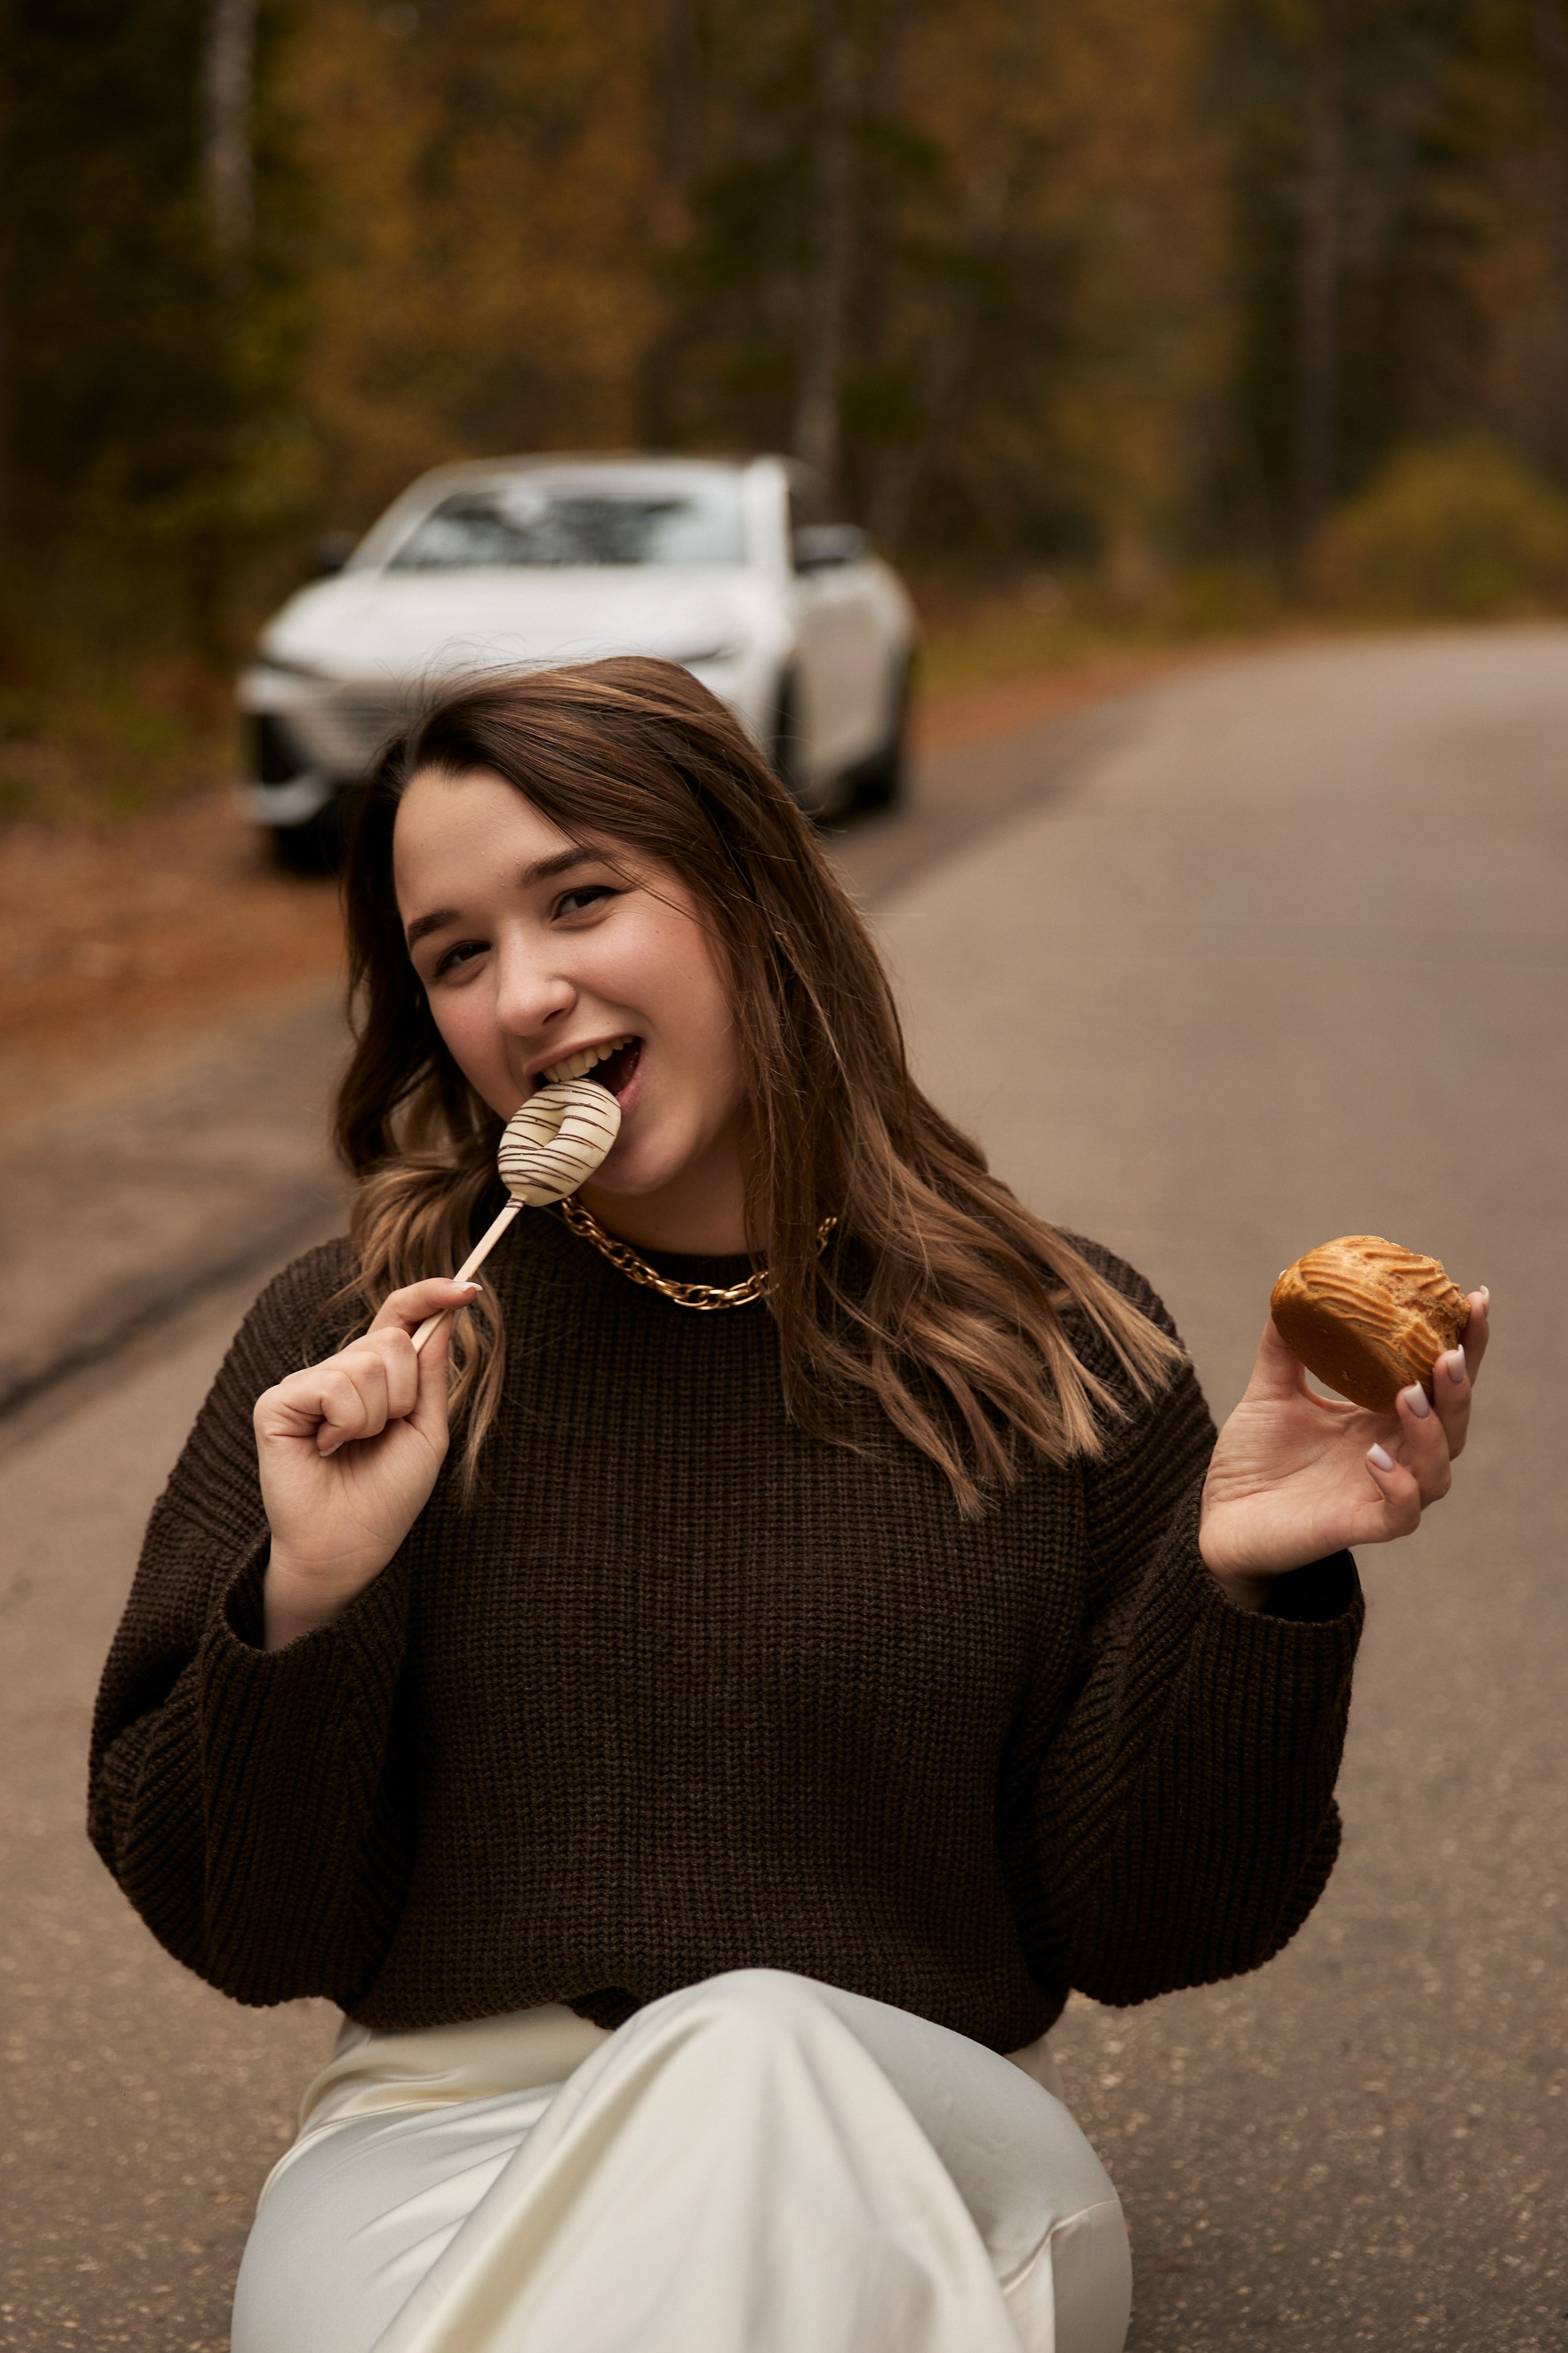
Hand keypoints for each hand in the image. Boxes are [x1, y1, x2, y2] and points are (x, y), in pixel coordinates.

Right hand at [254, 1278, 478, 1648]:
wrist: (351, 1546)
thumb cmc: (388, 1495)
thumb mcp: (426, 1430)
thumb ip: (432, 1373)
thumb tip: (447, 1314)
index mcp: (375, 1376)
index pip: (399, 1317)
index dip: (430, 1295)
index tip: (469, 1289)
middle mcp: (337, 1372)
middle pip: (391, 1340)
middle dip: (404, 1394)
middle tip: (381, 1434)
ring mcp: (305, 1384)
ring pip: (365, 1364)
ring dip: (375, 1416)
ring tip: (352, 1446)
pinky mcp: (277, 1402)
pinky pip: (333, 1385)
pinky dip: (346, 1422)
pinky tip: (327, 1447)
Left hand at [1199, 1289, 1488, 1609]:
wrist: (1219, 1517)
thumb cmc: (1253, 1459)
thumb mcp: (1269, 1392)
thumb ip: (1284, 1346)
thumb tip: (1290, 1284)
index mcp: (1381, 1418)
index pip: (1436, 1380)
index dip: (1465, 1343)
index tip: (1472, 1299)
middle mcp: (1394, 1454)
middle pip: (1453, 1422)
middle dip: (1459, 1386)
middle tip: (1450, 1350)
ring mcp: (1381, 1493)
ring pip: (1438, 1469)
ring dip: (1431, 1431)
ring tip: (1410, 1394)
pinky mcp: (1360, 1526)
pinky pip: (1401, 1514)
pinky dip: (1398, 1485)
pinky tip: (1376, 1457)